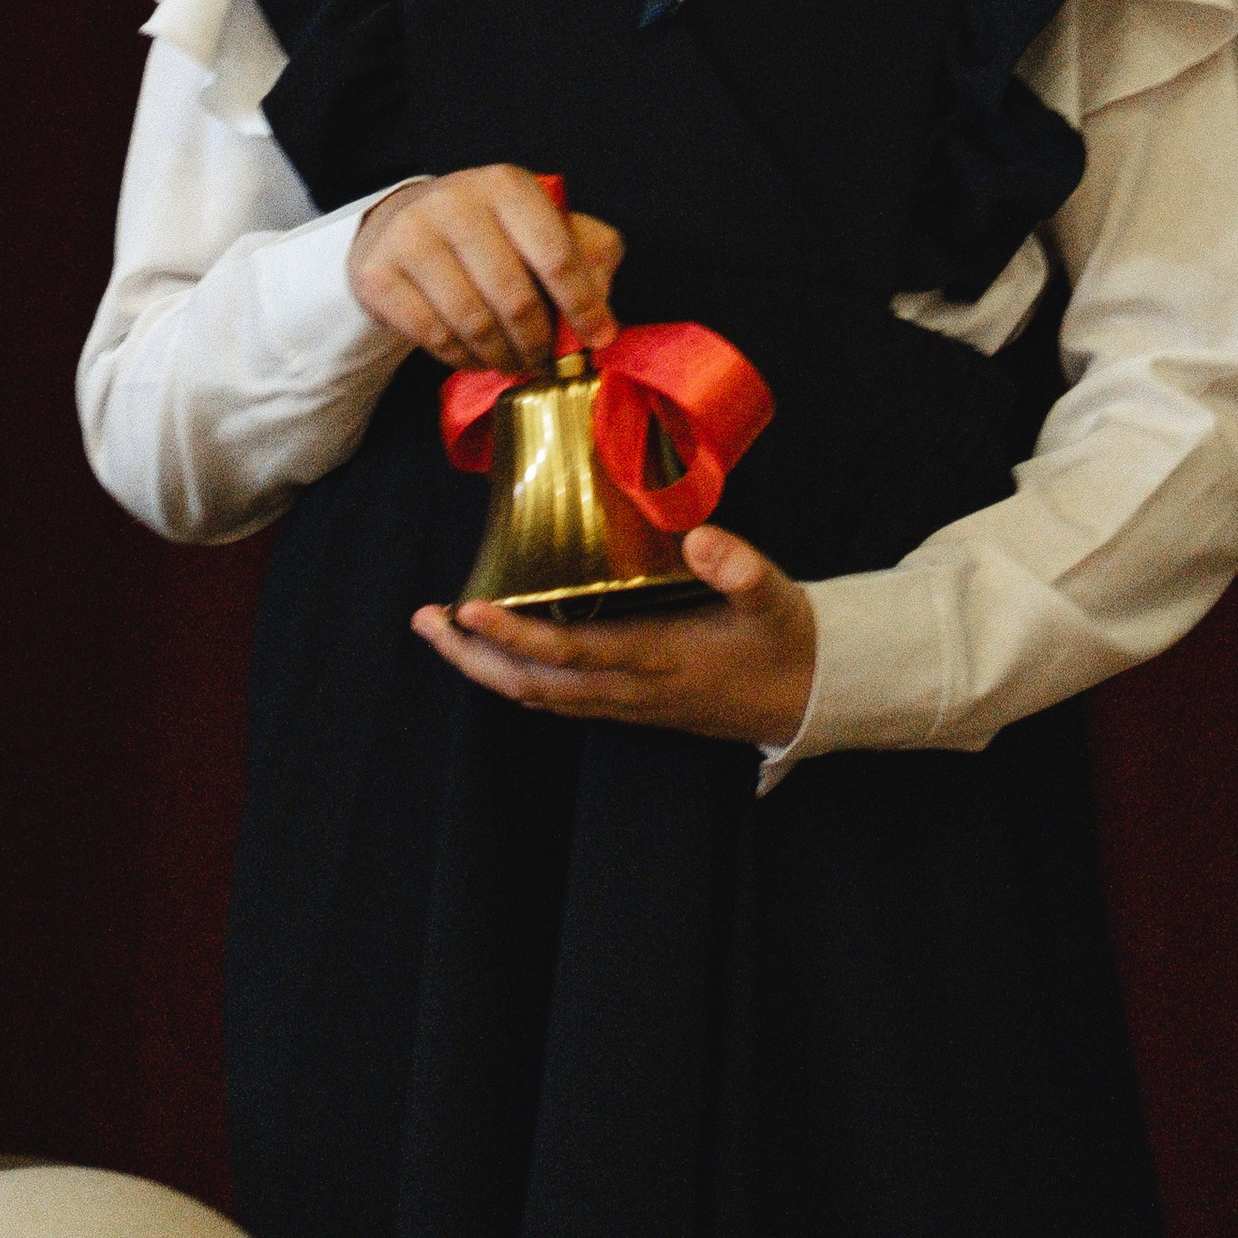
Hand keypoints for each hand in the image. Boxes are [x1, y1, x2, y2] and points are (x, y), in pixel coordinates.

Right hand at [347, 165, 623, 369]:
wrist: (401, 222)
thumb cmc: (489, 231)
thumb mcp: (542, 225)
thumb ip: (587, 255)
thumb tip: (604, 318)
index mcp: (507, 185)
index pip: (556, 254)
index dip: (583, 305)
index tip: (599, 340)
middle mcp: (456, 201)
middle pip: (514, 297)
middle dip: (538, 342)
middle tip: (546, 362)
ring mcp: (411, 235)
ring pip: (474, 323)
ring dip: (502, 357)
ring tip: (513, 363)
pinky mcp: (378, 272)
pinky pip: (434, 337)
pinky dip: (463, 359)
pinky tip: (475, 358)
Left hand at [412, 526, 816, 748]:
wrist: (810, 695)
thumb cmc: (786, 641)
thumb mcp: (775, 597)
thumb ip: (740, 568)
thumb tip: (701, 535)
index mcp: (657, 659)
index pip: (571, 654)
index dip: (517, 637)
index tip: (471, 609)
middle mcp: (631, 688)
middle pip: (535, 686)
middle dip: (475, 659)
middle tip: (426, 621)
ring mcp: (629, 702)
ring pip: (540, 696)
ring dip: (487, 669)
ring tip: (442, 632)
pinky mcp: (632, 703)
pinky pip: (560, 698)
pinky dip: (518, 676)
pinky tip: (497, 652)